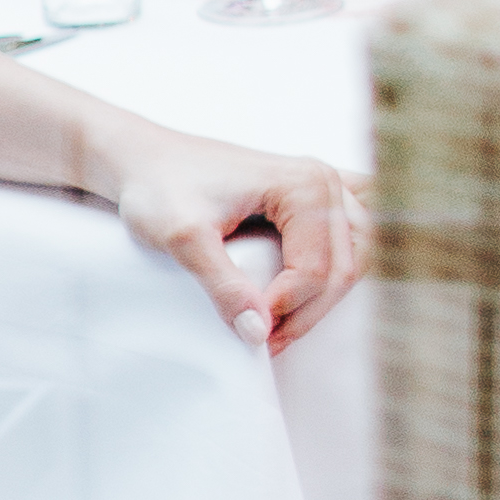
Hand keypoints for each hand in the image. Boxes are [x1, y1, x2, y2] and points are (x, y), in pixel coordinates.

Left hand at [109, 123, 369, 349]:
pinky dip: (335, 270)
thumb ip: (222, 284)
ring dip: (323, 299)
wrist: (146, 160)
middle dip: (308, 312)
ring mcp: (326, 188)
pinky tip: (311, 294)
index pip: (317, 267)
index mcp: (303, 184)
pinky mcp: (315, 198)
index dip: (287, 307)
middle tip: (266, 339)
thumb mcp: (182, 238)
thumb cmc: (161, 188)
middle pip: (344, 268)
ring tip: (280, 326)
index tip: (250, 328)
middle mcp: (325, 181)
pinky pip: (348, 239)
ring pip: (353, 259)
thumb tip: (257, 332)